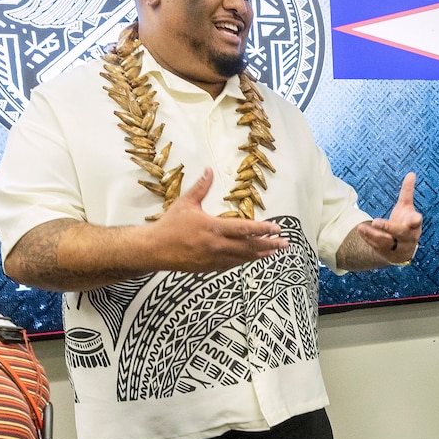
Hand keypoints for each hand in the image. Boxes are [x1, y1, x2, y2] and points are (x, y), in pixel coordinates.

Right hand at [140, 168, 287, 271]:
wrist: (154, 250)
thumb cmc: (169, 225)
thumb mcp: (186, 203)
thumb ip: (201, 187)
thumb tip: (209, 170)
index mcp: (214, 227)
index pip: (245, 229)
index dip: (263, 229)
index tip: (277, 229)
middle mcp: (217, 245)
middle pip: (249, 247)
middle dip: (269, 245)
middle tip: (284, 244)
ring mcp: (214, 259)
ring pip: (242, 258)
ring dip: (259, 255)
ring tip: (273, 252)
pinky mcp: (209, 268)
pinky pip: (231, 265)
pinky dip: (244, 261)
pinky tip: (251, 258)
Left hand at [355, 172, 422, 264]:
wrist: (403, 249)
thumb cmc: (405, 224)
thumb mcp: (406, 208)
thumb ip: (407, 193)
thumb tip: (411, 173)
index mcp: (413, 225)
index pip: (416, 222)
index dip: (415, 220)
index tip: (415, 218)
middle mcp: (408, 238)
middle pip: (399, 233)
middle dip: (388, 227)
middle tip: (376, 221)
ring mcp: (398, 248)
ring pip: (385, 242)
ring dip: (373, 235)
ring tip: (361, 227)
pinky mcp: (387, 254)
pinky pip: (377, 247)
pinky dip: (368, 239)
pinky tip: (361, 231)